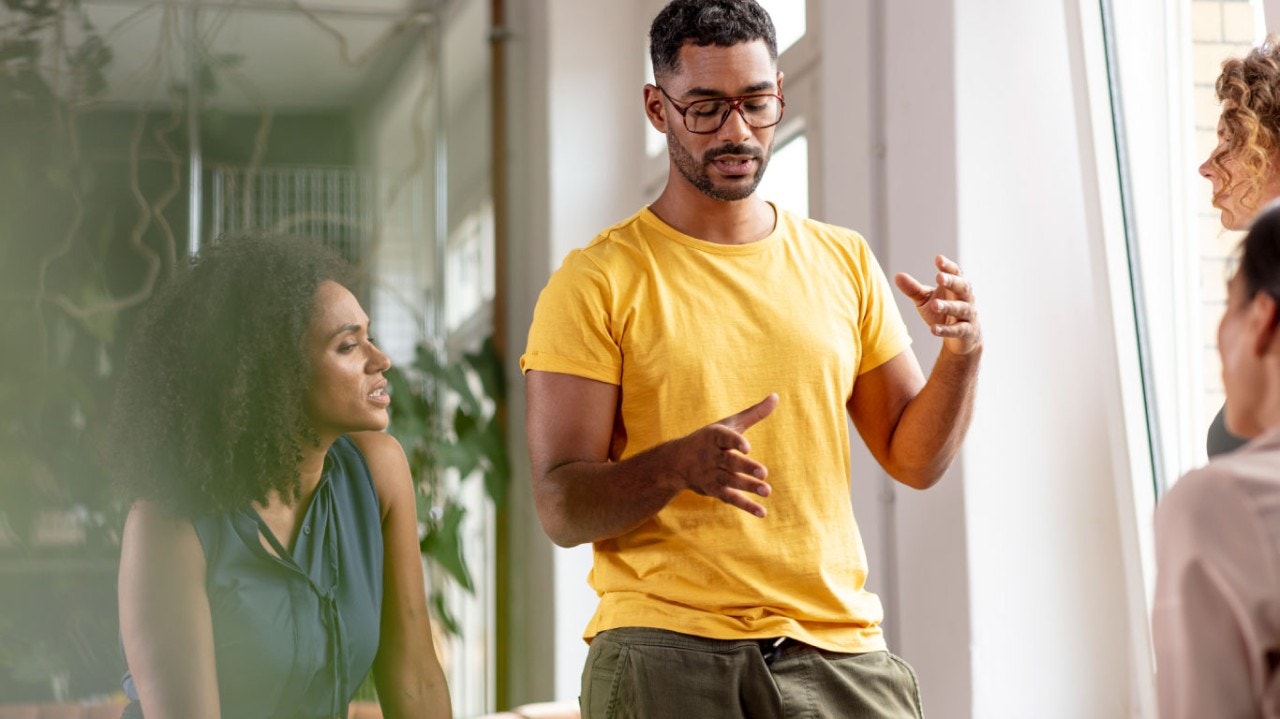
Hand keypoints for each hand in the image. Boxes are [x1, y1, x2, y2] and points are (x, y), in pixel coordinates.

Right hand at [673, 394, 777, 517]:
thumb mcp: (729, 424)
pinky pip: (730, 498)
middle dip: (745, 467)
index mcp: (714, 437)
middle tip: (763, 472)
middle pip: (729, 462)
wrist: (676, 462)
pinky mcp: (714, 490)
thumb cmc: (709, 439)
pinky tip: (761, 512)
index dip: (735, 442)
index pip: (724, 438)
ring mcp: (711, 475)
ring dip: (748, 487)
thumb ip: (754, 414)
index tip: (747, 447)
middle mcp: (711, 456)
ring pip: (730, 481)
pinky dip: (746, 506)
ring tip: (767, 490)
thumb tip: (776, 396)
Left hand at [895, 254, 981, 355]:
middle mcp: (966, 298)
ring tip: (935, 304)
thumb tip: (897, 276)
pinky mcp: (967, 332)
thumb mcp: (925, 300)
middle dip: (952, 281)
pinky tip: (933, 329)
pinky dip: (946, 330)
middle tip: (939, 277)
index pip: (955, 273)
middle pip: (962, 287)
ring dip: (948, 306)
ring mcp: (968, 315)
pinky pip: (958, 330)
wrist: (960, 338)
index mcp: (956, 286)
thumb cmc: (942, 312)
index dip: (948, 266)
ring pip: (961, 308)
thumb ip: (914, 289)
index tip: (938, 259)